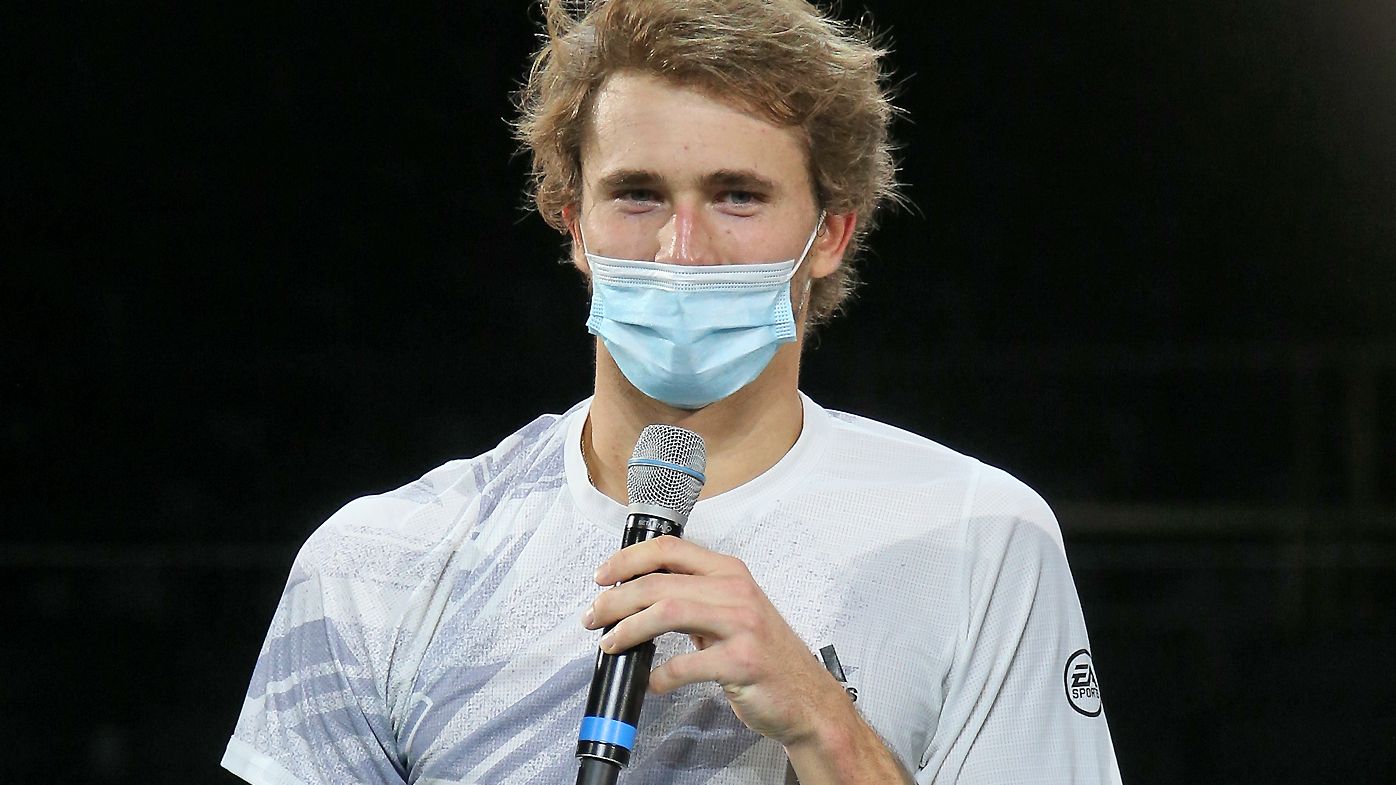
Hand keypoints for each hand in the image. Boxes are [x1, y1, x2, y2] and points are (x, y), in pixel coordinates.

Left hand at [583, 535, 847, 745]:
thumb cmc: (766, 655)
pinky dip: (660, 676)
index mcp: (730, 573)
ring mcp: (742, 625)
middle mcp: (736, 591)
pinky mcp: (742, 662)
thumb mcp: (732, 611)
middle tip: (594, 617)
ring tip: (611, 644)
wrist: (808, 697)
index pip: (670, 549)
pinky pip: (687, 665)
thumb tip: (638, 594)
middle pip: (659, 582)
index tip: (602, 576)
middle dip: (615, 600)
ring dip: (628, 629)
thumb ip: (694, 597)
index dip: (628, 559)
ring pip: (667, 612)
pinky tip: (652, 682)